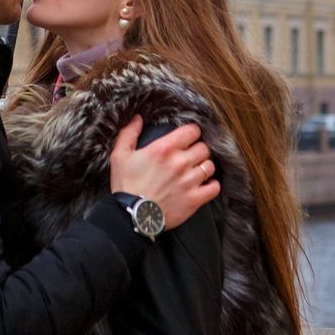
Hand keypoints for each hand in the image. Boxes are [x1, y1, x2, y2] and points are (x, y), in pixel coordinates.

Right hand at [109, 115, 219, 230]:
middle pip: (203, 148)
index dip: (191, 133)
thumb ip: (129, 133)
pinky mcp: (194, 199)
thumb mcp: (120, 155)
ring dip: (204, 166)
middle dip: (198, 150)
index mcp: (164, 149)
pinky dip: (212, 185)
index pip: (192, 131)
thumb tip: (137, 118)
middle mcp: (180, 162)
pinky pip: (214, 187)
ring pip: (210, 166)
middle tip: (190, 156)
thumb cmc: (126, 186)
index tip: (187, 138)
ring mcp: (189, 181)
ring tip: (196, 170)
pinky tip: (204, 185)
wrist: (130, 216)